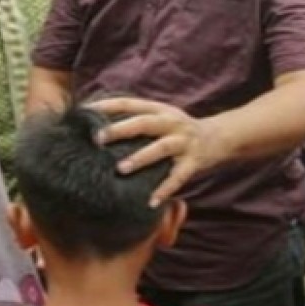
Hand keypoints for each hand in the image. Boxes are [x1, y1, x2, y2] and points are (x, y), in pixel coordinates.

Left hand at [91, 97, 227, 205]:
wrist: (219, 137)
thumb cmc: (179, 131)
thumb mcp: (161, 119)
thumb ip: (137, 121)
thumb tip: (98, 128)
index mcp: (159, 110)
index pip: (130, 103)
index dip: (108, 105)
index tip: (85, 111)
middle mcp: (171, 122)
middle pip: (144, 123)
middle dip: (121, 130)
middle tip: (98, 139)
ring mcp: (184, 141)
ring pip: (161, 148)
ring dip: (141, 158)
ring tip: (121, 169)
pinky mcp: (194, 161)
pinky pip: (178, 177)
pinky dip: (165, 189)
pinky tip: (151, 202)